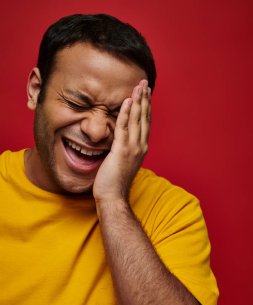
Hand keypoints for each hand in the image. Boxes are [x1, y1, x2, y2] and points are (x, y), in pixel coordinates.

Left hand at [93, 79, 150, 202]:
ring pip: (137, 120)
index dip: (145, 107)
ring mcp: (133, 148)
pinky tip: (127, 100)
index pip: (144, 123)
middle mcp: (140, 146)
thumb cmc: (115, 182)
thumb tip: (119, 140)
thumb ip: (124, 149)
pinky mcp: (122, 150)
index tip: (145, 94)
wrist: (113, 197)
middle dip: (145, 99)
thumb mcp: (123, 162)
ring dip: (138, 101)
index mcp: (141, 148)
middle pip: (144, 118)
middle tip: (144, 83)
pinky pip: (124, 127)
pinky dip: (126, 113)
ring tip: (139, 86)